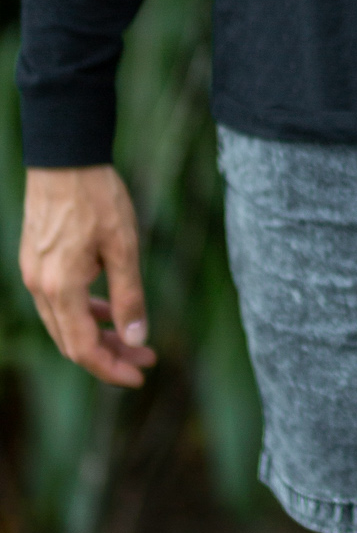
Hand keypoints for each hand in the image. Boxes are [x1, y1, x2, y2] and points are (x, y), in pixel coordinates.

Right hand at [20, 167, 156, 387]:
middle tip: (145, 358)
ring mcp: (35, 275)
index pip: (82, 349)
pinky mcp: (37, 262)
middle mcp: (40, 288)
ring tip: (134, 338)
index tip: (140, 374)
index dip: (111, 369)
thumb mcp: (123, 246)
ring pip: (65, 323)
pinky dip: (85, 312)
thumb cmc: (97, 197)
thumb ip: (129, 295)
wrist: (64, 158)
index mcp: (60, 289)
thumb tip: (136, 338)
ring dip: (98, 335)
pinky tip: (109, 308)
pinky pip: (59, 302)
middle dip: (109, 356)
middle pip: (72, 341)